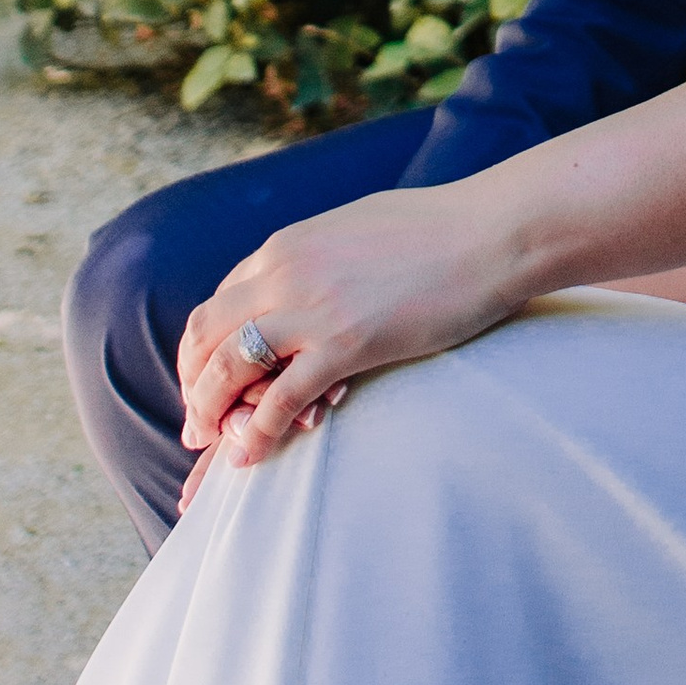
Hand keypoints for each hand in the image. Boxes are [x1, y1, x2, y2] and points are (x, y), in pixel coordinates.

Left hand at [176, 179, 531, 475]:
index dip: (204, 349)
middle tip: (196, 425)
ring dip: (209, 411)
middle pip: (207, 335)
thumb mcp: (356, 228)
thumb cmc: (439, 228)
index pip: (218, 302)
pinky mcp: (347, 344)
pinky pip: (280, 397)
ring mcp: (312, 309)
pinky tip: (250, 456)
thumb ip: (319, 256)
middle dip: (193, 385)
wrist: (491, 231)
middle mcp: (284, 272)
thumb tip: (312, 277)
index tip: (206, 380)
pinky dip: (256, 431)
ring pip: (229, 367)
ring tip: (209, 446)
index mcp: (285, 245)